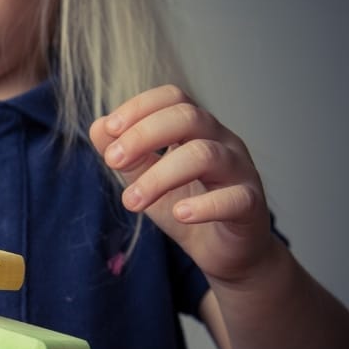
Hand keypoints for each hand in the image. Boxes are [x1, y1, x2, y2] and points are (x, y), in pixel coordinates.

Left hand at [89, 84, 275, 283]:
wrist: (222, 250)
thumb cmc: (186, 205)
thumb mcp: (146, 178)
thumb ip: (126, 154)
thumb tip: (98, 126)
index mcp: (196, 129)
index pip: (172, 98)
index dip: (139, 107)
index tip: (109, 130)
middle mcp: (222, 141)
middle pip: (189, 117)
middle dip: (143, 135)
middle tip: (112, 161)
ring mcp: (240, 171)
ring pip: (206, 155)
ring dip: (159, 177)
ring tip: (131, 201)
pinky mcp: (251, 205)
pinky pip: (235, 198)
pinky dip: (204, 206)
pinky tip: (180, 214)